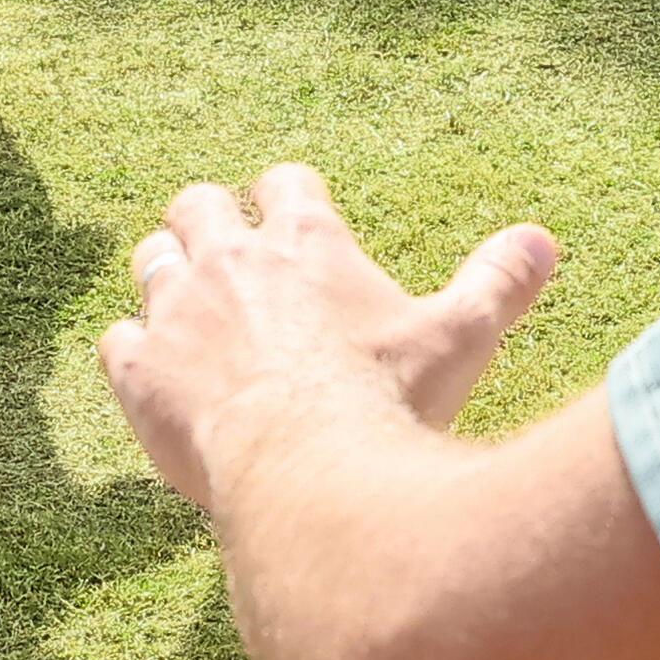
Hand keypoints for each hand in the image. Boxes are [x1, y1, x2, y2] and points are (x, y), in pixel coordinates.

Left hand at [103, 163, 560, 512]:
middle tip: (228, 260)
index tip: (294, 221)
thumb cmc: (389, 404)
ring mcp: (177, 312)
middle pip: (198, 204)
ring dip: (167, 277)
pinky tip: (156, 380)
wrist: (312, 475)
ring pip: (150, 260)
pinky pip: (115, 340)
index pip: (285, 184)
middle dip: (209, 222)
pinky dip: (134, 353)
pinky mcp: (139, 372)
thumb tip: (544, 241)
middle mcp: (231, 259)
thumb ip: (497, 283)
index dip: (287, 199)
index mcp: (307, 241)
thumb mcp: (459, 337)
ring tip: (187, 310)